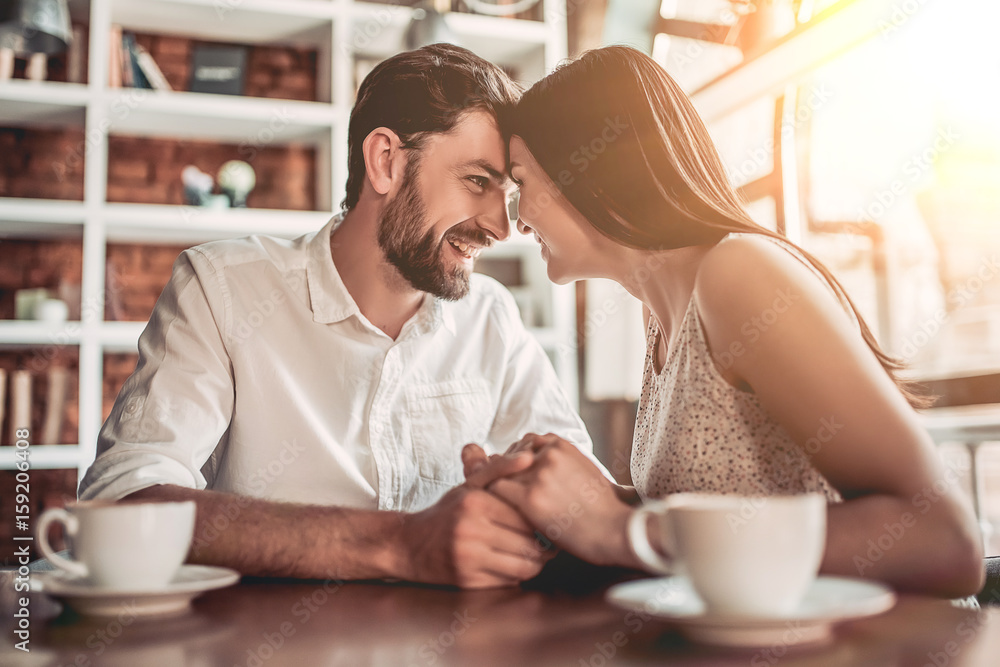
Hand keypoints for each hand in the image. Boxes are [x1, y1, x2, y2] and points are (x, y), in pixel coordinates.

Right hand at [397, 450, 552, 588]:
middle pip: (530, 544)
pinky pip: (508, 582)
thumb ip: (499, 469)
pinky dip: (518, 576)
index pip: (527, 517)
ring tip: (537, 555)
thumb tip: (527, 456)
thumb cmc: (446, 513)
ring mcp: (469, 558)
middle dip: (546, 546)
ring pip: (524, 567)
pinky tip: (515, 565)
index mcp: (476, 503)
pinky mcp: (468, 581)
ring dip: (537, 564)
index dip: (544, 522)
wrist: (408, 545)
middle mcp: (471, 530)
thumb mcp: (469, 486)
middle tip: (551, 543)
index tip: (549, 523)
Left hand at [487, 433, 637, 567]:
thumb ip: (563, 462)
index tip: (518, 475)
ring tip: (497, 502)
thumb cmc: (603, 508)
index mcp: (562, 445)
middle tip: (502, 489)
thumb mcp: (587, 471)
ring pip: (501, 472)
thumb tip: (540, 462)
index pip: (527, 442)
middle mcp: (549, 454)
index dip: (519, 459)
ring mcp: (539, 474)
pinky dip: (494, 500)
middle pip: (512, 455)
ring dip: (499, 486)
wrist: (614, 531)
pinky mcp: (530, 497)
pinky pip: (497, 490)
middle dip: (506, 471)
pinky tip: (498, 512)